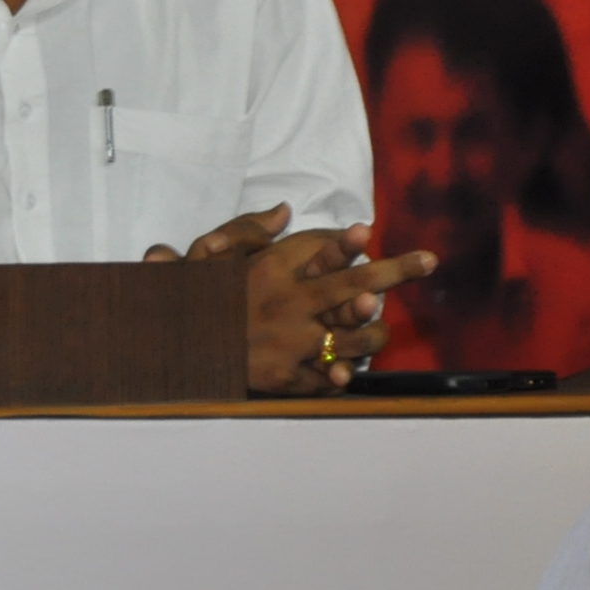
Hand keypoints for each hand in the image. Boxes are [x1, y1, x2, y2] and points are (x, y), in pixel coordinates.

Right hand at [147, 205, 438, 393]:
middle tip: (425, 261)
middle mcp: (289, 304)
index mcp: (269, 271)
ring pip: (353, 338)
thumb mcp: (203, 258)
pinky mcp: (285, 377)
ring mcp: (291, 343)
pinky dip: (342, 377)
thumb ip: (244, 231)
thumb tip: (283, 211)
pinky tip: (349, 375)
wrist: (164, 352)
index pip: (321, 249)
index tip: (369, 231)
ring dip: (373, 331)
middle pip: (355, 285)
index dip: (350, 240)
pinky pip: (327, 378)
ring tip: (380, 328)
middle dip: (396, 271)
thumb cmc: (185, 302)